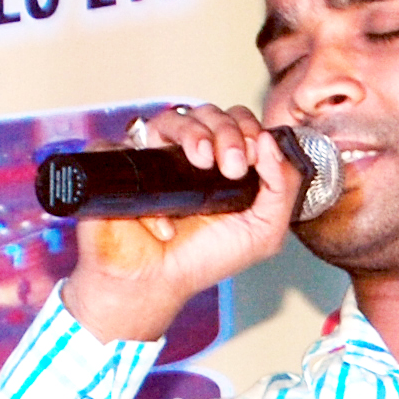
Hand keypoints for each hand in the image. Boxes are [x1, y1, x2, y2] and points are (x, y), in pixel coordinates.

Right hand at [61, 104, 304, 343]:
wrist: (156, 285)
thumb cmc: (204, 258)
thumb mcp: (263, 231)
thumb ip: (282, 188)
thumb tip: (270, 141)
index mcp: (220, 161)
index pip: (236, 121)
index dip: (247, 128)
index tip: (253, 156)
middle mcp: (185, 155)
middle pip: (206, 113)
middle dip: (227, 130)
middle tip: (233, 166)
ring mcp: (151, 158)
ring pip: (169, 118)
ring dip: (193, 132)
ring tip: (203, 161)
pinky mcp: (116, 169)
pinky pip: (124, 147)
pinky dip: (143, 169)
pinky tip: (162, 218)